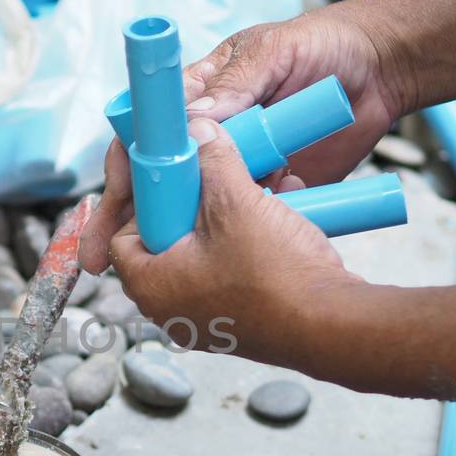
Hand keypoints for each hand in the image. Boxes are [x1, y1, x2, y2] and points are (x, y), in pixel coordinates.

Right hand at [82, 9, 409, 272]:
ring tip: (156, 272)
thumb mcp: (272, 54)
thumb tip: (191, 122)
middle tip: (103, 257)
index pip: (145, 134)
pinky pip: (245, 218)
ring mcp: (239, 166)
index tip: (115, 199)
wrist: (384, 70)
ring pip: (195, 208)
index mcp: (198, 95)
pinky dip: (240, 233)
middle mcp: (210, 135)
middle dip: (126, 221)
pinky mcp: (270, 189)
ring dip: (175, 237)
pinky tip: (235, 254)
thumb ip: (234, 86)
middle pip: (156, 182)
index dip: (126, 169)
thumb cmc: (325, 45)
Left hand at [105, 118, 363, 369]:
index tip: (173, 179)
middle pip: (168, 241)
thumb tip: (199, 130)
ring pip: (205, 254)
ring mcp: (205, 321)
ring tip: (258, 191)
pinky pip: (232, 272)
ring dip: (230, 219)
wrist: (331, 325)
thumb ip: (212, 160)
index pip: (123, 236)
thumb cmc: (275, 276)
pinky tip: (278, 216)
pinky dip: (248, 244)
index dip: (147, 201)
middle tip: (219, 182)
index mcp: (152, 286)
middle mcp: (170, 310)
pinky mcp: (239, 323)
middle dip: (197, 204)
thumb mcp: (236, 202)